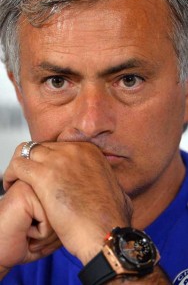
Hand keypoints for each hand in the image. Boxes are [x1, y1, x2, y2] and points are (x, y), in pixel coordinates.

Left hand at [4, 142, 131, 264]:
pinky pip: (17, 165)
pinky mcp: (44, 175)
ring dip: (19, 166)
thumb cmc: (110, 218)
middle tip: (27, 178)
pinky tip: (10, 186)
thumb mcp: (116, 190)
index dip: (47, 159)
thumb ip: (105, 180)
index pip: (58, 146)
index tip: (42, 172)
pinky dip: (10, 175)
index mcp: (89, 151)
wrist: (106, 231)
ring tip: (15, 181)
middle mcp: (74, 150)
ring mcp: (59, 160)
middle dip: (32, 162)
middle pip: (41, 147)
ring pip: (27, 151)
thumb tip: (104, 184)